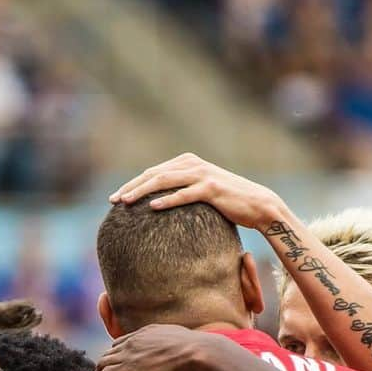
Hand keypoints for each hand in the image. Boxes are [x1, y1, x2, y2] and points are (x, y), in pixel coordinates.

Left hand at [94, 324, 218, 370]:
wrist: (198, 353)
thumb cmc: (199, 350)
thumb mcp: (184, 340)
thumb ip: (176, 344)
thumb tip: (187, 351)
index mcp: (147, 332)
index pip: (124, 341)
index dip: (119, 352)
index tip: (119, 362)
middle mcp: (134, 340)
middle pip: (110, 351)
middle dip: (107, 362)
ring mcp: (129, 354)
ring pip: (103, 361)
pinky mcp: (126, 369)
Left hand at [108, 153, 283, 231]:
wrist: (259, 205)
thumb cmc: (231, 202)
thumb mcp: (204, 191)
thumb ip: (184, 189)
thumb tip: (163, 203)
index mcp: (187, 162)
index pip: (153, 172)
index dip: (133, 184)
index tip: (116, 198)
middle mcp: (192, 164)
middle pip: (153, 174)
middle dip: (130, 187)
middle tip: (112, 201)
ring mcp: (202, 175)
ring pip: (164, 181)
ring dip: (142, 191)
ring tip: (125, 203)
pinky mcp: (211, 189)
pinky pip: (184, 194)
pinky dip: (167, 200)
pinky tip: (151, 208)